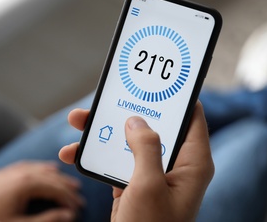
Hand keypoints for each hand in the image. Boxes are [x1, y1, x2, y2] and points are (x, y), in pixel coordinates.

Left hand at [0, 161, 84, 221]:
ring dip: (55, 175)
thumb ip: (46, 219)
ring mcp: (10, 172)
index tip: (79, 207)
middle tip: (78, 194)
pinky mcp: (1, 175)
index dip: (69, 199)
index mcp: (26, 183)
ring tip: (66, 180)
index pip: (56, 188)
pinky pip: (26, 166)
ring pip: (39, 169)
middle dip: (66, 186)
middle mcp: (20, 173)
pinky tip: (42, 169)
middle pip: (50, 176)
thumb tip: (68, 215)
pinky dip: (38, 168)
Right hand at [59, 101, 213, 221]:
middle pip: (153, 126)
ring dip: (104, 133)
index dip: (177, 97)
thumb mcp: (148, 185)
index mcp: (192, 162)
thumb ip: (145, 148)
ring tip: (77, 122)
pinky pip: (116, 161)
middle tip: (105, 99)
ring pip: (130, 142)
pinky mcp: (135, 184)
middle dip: (126, 112)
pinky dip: (97, 156)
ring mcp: (153, 174)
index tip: (158, 80)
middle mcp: (175, 165)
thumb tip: (136, 120)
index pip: (192, 118)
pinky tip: (73, 153)